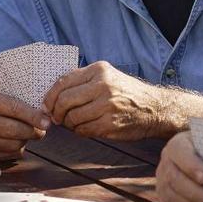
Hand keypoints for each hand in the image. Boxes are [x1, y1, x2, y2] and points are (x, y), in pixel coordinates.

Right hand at [0, 89, 48, 159]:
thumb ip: (16, 102)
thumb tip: (43, 115)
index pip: (15, 109)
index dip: (34, 117)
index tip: (47, 122)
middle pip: (16, 130)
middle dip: (34, 131)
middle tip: (41, 130)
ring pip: (13, 145)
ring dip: (25, 141)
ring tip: (26, 134)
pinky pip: (7, 154)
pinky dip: (16, 149)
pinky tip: (14, 141)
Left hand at [44, 61, 162, 139]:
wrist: (155, 108)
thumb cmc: (126, 93)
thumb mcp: (107, 77)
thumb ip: (83, 81)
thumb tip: (52, 95)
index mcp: (99, 70)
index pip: (63, 82)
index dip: (50, 96)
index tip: (47, 105)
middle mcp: (103, 85)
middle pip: (64, 100)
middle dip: (56, 112)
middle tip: (57, 118)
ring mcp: (107, 105)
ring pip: (72, 118)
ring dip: (68, 124)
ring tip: (73, 123)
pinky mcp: (110, 124)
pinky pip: (83, 130)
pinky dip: (79, 131)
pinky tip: (85, 128)